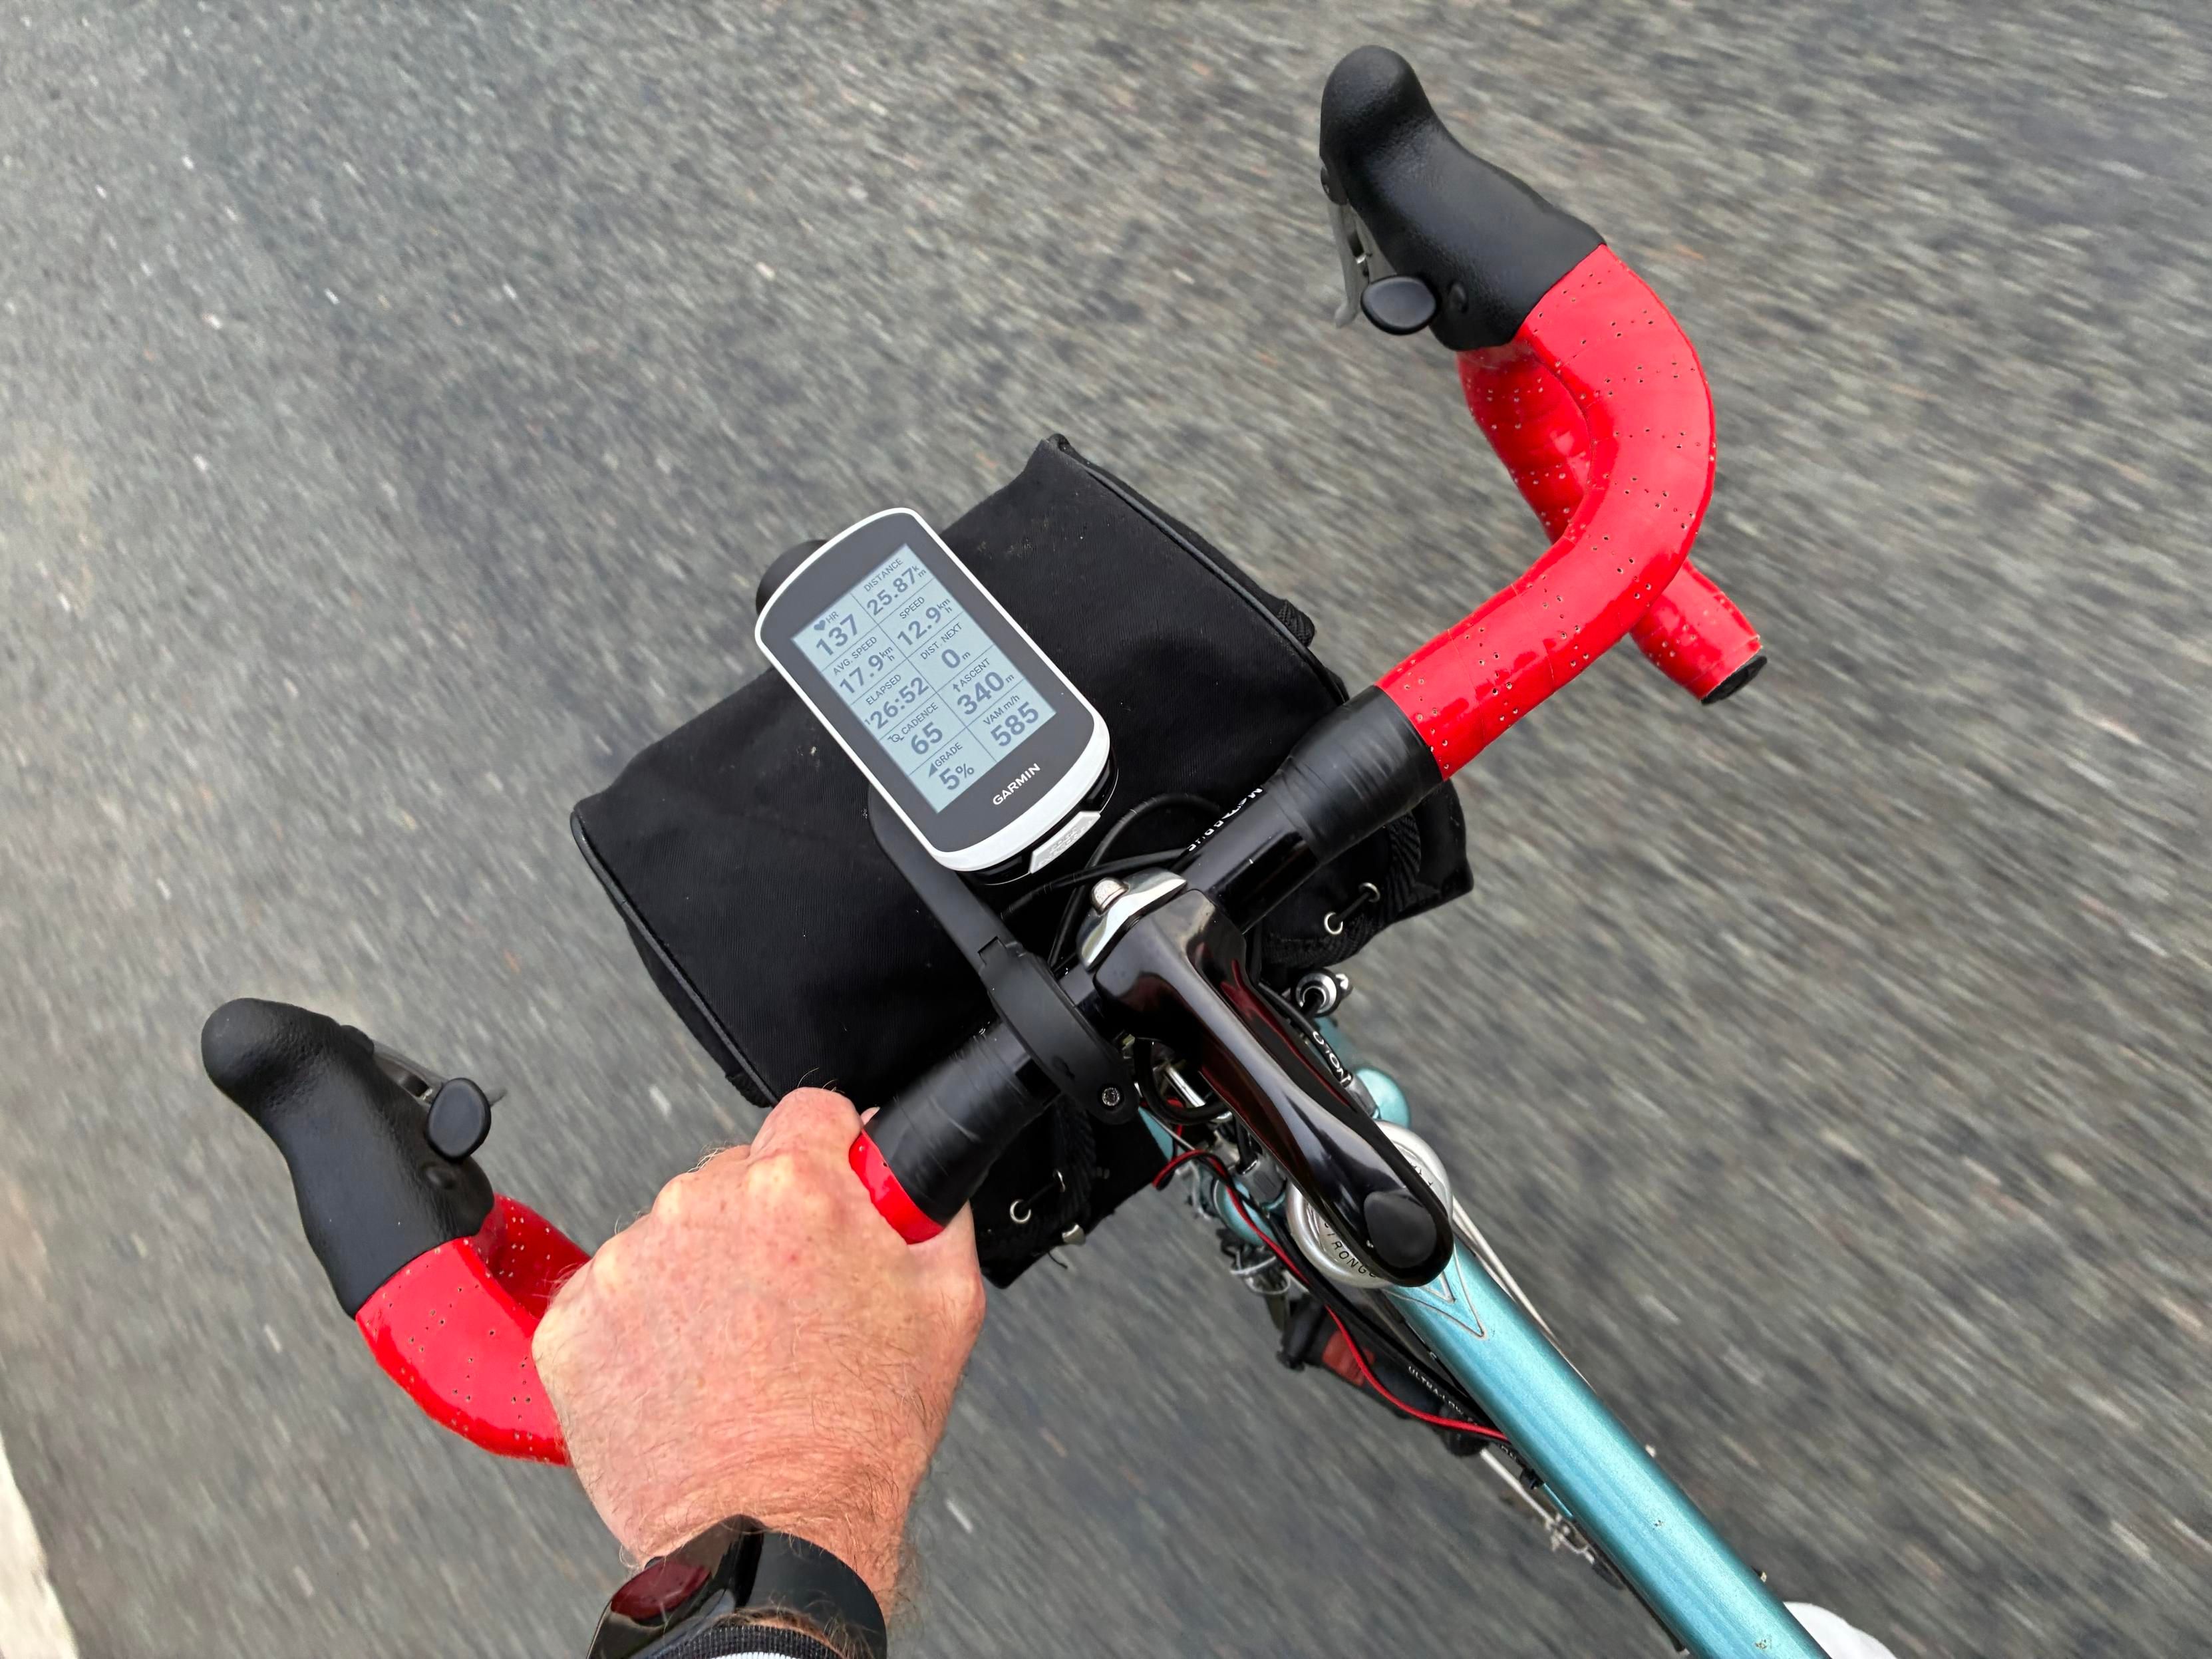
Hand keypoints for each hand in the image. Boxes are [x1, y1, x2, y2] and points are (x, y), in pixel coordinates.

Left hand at [533, 1088, 986, 1604]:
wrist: (774, 1529)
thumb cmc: (856, 1432)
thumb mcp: (948, 1302)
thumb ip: (929, 1207)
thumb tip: (909, 1170)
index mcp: (794, 1188)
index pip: (810, 1112)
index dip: (834, 1154)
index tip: (834, 1189)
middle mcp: (700, 1206)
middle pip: (737, 1176)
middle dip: (767, 1225)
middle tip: (794, 1303)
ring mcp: (626, 1265)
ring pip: (671, 1236)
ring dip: (700, 1275)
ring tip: (739, 1353)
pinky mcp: (573, 1326)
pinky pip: (611, 1297)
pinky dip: (643, 1329)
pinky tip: (685, 1375)